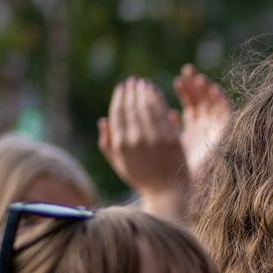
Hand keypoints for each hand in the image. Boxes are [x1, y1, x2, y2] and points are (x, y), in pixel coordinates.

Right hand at [97, 78, 187, 208]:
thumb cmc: (141, 178)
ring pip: (146, 107)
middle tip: (133, 81)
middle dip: (131, 91)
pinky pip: (162, 113)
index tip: (122, 87)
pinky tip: (155, 92)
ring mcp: (154, 139)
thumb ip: (107, 143)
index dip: (119, 97)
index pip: (118, 113)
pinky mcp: (170, 139)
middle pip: (132, 107)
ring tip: (143, 83)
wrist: (166, 192)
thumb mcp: (119, 164)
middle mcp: (135, 140)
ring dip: (143, 91)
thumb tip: (102, 120)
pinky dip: (157, 100)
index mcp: (121, 145)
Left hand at [174, 63, 231, 184]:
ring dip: (206, 89)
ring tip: (197, 77)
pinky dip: (220, 99)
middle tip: (186, 70)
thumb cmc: (179, 172)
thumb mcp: (167, 145)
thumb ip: (162, 128)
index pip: (190, 103)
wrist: (197, 187)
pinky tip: (212, 88)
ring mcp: (216, 128)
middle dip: (194, 85)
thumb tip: (148, 113)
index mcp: (192, 129)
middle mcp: (205, 126)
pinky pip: (226, 111)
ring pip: (213, 102)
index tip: (176, 81)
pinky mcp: (227, 132)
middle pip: (201, 99)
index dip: (183, 91)